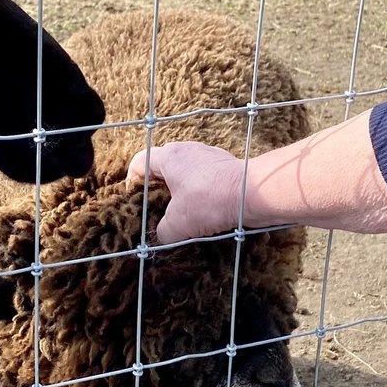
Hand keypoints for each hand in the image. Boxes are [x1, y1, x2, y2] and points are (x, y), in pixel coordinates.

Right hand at [126, 142, 250, 244]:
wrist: (254, 193)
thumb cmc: (210, 201)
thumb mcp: (178, 223)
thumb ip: (162, 230)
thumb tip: (161, 235)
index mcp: (170, 157)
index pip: (140, 162)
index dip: (132, 182)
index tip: (135, 201)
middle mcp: (188, 150)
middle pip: (163, 166)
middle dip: (158, 188)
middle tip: (158, 209)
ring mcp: (209, 156)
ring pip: (186, 172)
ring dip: (181, 191)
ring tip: (183, 212)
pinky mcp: (226, 166)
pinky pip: (205, 177)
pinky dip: (201, 192)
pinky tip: (206, 210)